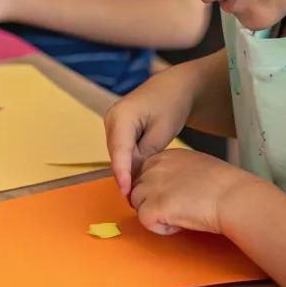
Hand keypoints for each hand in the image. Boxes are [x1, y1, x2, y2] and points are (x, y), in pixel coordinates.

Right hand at [104, 69, 193, 197]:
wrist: (174, 87)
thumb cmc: (171, 104)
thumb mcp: (163, 130)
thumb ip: (146, 153)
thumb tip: (134, 176)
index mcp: (122, 115)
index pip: (119, 150)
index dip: (122, 173)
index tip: (126, 192)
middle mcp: (111, 119)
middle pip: (116, 154)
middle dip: (125, 175)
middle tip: (136, 200)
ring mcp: (113, 123)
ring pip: (119, 154)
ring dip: (128, 170)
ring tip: (139, 192)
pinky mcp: (118, 129)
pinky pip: (122, 150)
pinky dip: (131, 162)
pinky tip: (140, 177)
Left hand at [130, 148, 255, 236]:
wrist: (234, 197)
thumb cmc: (225, 185)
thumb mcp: (196, 165)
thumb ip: (177, 170)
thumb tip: (170, 185)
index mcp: (165, 156)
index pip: (144, 173)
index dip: (155, 189)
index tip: (173, 197)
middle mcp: (154, 167)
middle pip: (137, 188)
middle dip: (151, 201)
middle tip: (177, 209)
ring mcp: (151, 186)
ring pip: (137, 204)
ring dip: (155, 214)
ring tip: (180, 216)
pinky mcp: (153, 207)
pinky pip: (145, 221)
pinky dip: (161, 228)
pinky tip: (179, 225)